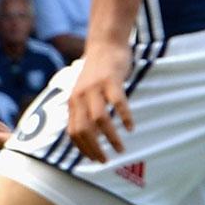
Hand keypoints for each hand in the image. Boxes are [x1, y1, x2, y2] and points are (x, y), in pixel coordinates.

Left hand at [66, 40, 133, 162]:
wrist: (104, 44)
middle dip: (94, 149)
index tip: (94, 159)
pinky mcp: (111, 81)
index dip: (82, 148)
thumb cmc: (97, 72)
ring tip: (121, 149)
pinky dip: (124, 117)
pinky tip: (131, 128)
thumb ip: (84, 109)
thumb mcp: (84, 92)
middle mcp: (80, 97)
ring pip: (99, 120)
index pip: (73, 132)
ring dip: (110, 137)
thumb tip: (90, 134)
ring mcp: (94, 89)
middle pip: (84, 130)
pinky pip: (117, 103)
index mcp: (73, 102)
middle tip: (106, 160)